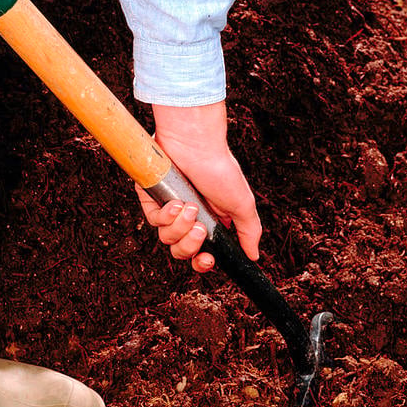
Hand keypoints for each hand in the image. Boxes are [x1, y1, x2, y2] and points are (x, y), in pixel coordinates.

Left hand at [136, 101, 261, 272]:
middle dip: (190, 245)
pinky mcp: (152, 199)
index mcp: (211, 222)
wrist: (196, 144)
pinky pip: (153, 221)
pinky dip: (165, 216)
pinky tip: (176, 202)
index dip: (203, 262)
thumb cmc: (220, 169)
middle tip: (200, 228)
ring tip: (190, 207)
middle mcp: (189, 218)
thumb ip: (249, 232)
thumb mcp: (242, 204)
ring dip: (179, 227)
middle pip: (182, 251)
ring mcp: (169, 209)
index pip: (202, 253)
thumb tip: (254, 256)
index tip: (207, 258)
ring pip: (167, 238)